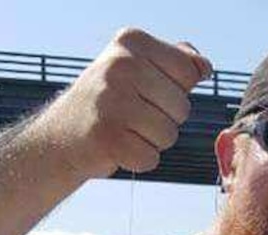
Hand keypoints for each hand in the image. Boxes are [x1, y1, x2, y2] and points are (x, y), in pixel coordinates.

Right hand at [40, 28, 212, 177]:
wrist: (62, 135)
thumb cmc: (110, 103)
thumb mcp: (139, 69)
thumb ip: (176, 63)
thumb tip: (204, 67)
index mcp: (132, 41)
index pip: (189, 71)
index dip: (175, 92)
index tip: (147, 92)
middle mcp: (121, 64)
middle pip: (182, 108)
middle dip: (164, 120)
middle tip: (132, 116)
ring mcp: (112, 100)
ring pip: (169, 135)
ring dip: (152, 142)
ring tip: (124, 130)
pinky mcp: (108, 136)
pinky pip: (151, 158)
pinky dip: (139, 160)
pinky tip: (117, 147)